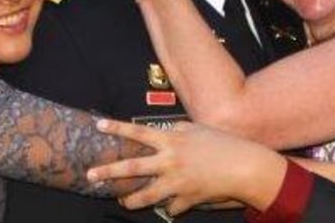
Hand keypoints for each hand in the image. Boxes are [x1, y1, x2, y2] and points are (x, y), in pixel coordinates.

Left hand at [87, 119, 286, 216]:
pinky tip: (172, 206)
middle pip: (132, 167)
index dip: (117, 128)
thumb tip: (163, 132)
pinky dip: (171, 207)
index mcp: (171, 140)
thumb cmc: (222, 144)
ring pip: (145, 196)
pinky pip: (171, 207)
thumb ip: (176, 130)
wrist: (244, 166)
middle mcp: (170, 161)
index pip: (138, 131)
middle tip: (90, 175)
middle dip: (108, 172)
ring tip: (123, 202)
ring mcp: (176, 182)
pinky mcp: (186, 199)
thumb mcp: (197, 129)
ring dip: (132, 201)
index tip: (98, 125)